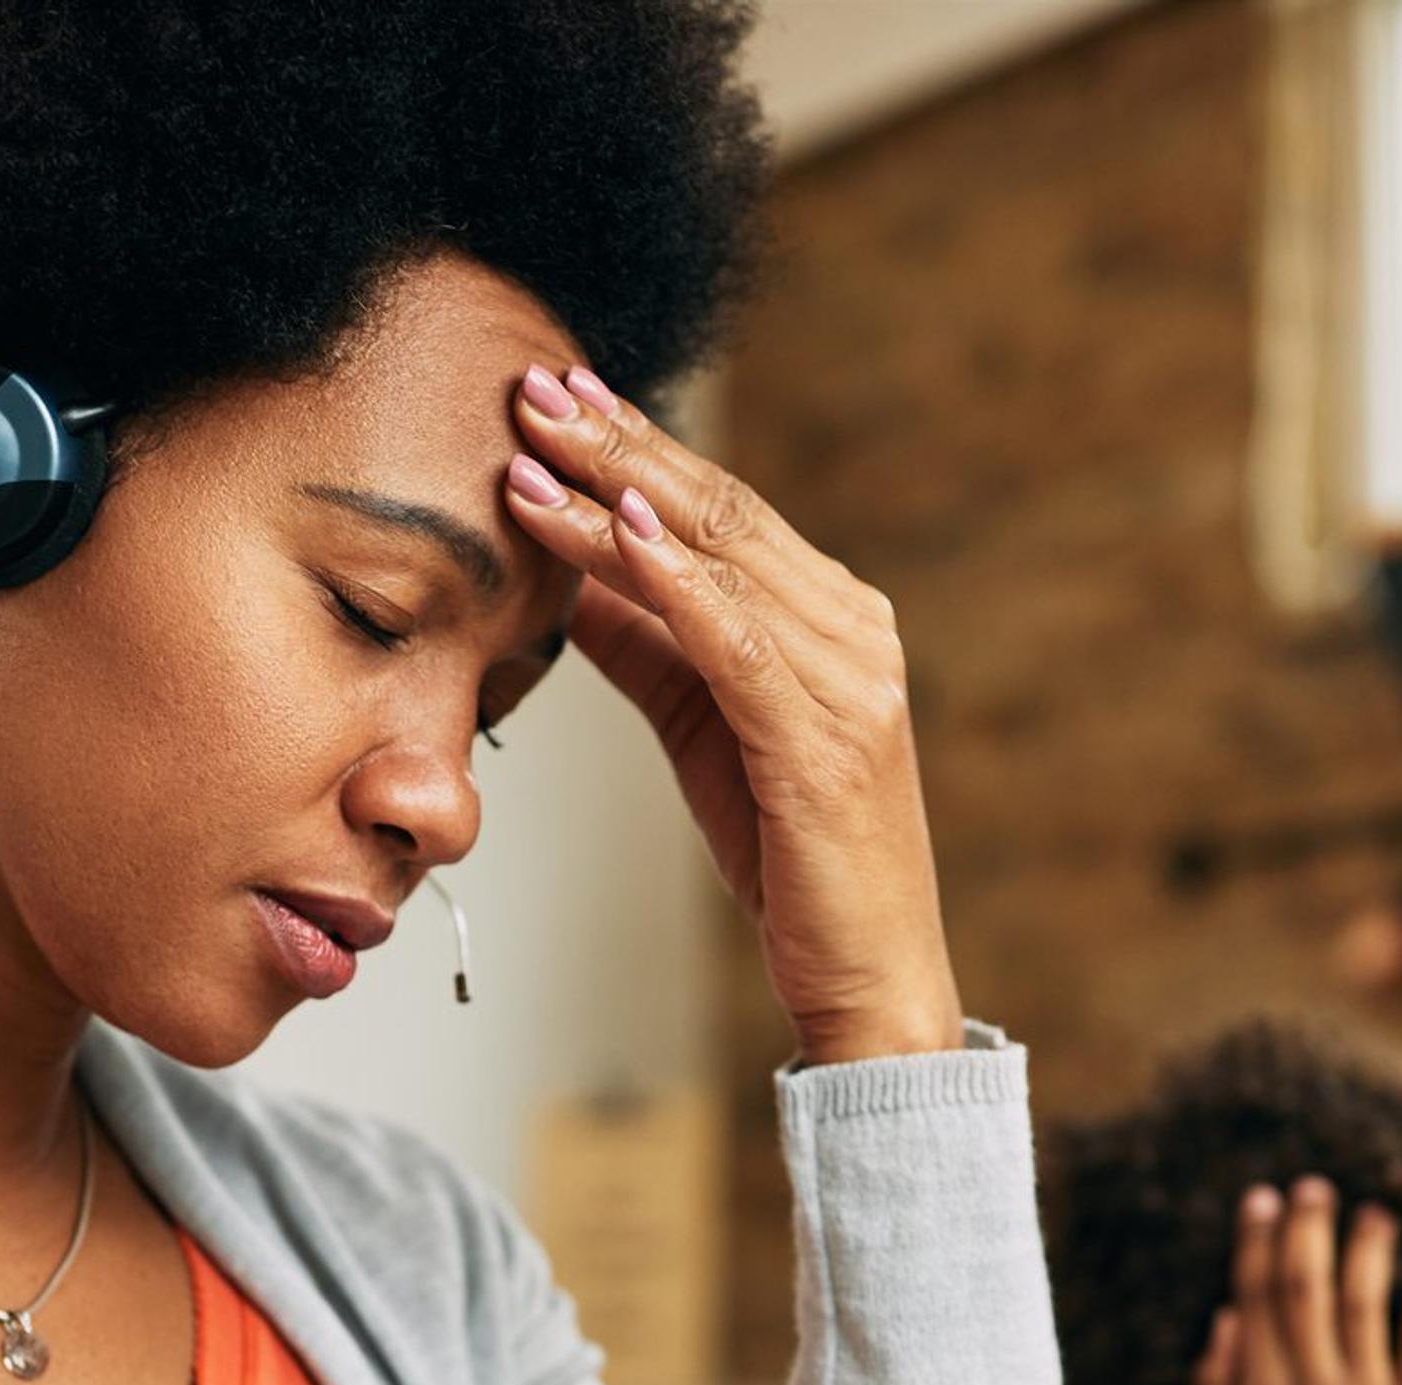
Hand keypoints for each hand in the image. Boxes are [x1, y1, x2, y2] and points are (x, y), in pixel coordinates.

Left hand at [502, 364, 961, 1063]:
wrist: (868, 980)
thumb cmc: (790, 860)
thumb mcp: (702, 729)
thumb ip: (650, 645)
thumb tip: (573, 576)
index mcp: (831, 621)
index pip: (720, 512)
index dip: (636, 447)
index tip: (557, 396)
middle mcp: (853, 632)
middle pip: (719, 513)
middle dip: (618, 445)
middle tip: (533, 388)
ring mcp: (849, 681)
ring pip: (720, 561)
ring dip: (618, 496)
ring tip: (537, 447)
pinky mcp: (823, 740)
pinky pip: (735, 638)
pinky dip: (672, 578)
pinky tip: (613, 529)